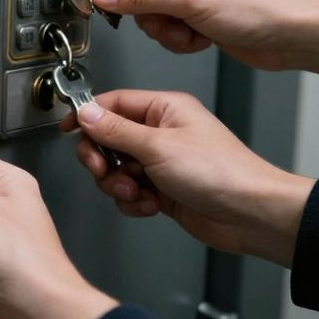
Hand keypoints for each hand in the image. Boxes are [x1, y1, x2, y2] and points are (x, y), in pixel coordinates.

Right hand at [61, 90, 314, 266]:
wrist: (250, 214)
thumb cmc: (220, 173)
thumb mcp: (157, 146)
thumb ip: (116, 129)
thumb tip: (86, 113)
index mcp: (164, 109)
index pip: (113, 103)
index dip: (87, 116)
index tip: (68, 130)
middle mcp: (162, 132)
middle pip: (108, 139)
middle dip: (102, 159)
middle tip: (104, 170)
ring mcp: (162, 162)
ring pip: (117, 169)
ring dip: (119, 184)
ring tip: (136, 192)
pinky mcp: (163, 188)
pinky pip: (130, 191)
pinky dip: (134, 201)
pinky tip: (150, 205)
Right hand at [93, 0, 318, 80]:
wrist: (294, 36)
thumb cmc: (260, 7)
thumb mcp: (190, 0)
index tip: (100, 2)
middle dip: (150, 14)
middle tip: (165, 22)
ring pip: (153, 13)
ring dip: (166, 30)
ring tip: (189, 32)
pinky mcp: (200, 14)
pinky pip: (169, 28)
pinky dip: (180, 38)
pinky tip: (200, 39)